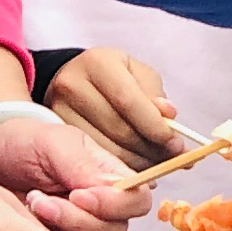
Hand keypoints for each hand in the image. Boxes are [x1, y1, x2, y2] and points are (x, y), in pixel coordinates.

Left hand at [0, 109, 152, 230]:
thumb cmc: (23, 144)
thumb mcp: (53, 143)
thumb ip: (83, 165)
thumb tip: (116, 189)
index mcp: (110, 178)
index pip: (137, 201)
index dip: (114, 205)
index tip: (79, 194)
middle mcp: (102, 208)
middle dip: (80, 220)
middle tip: (44, 200)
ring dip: (61, 230)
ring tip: (33, 204)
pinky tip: (28, 222)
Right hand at [47, 45, 184, 168]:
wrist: (74, 80)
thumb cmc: (114, 77)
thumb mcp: (138, 75)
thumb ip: (155, 95)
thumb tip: (169, 116)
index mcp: (98, 63)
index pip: (129, 101)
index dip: (154, 126)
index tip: (176, 143)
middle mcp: (72, 84)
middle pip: (118, 129)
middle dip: (151, 148)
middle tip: (173, 158)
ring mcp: (59, 111)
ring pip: (106, 150)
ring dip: (138, 163)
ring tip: (157, 163)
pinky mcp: (56, 133)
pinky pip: (92, 160)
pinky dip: (119, 168)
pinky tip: (135, 166)